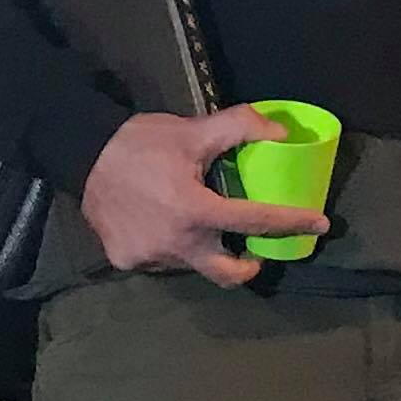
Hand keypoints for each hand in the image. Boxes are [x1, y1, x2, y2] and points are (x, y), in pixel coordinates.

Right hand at [78, 108, 326, 286]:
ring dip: (202, 247)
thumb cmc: (141, 142)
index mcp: (196, 211)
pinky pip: (160, 259)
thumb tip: (280, 132)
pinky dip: (169, 245)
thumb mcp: (193, 130)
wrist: (81, 153)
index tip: (319, 224)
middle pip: (226, 272)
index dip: (292, 222)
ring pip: (191, 263)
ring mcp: (150, 258)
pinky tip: (160, 222)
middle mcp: (176, 244)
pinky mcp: (126, 261)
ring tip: (195, 220)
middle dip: (247, 266)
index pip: (255, 221)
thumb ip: (239, 127)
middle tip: (253, 248)